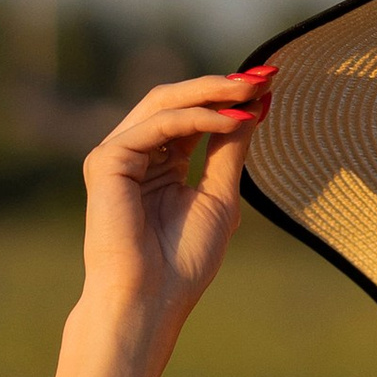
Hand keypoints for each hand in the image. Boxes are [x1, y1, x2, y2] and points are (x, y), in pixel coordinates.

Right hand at [78, 68, 271, 324]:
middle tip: (263, 76)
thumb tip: (257, 103)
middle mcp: (135, 154)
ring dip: (211, 92)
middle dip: (221, 85)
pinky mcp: (107, 161)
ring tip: (251, 91)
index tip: (269, 84)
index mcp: (158, 165)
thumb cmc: (183, 262)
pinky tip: (231, 120)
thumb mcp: (220, 195)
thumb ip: (230, 148)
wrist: (150, 300)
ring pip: (164, 102)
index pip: (192, 117)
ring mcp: (116, 155)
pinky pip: (158, 125)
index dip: (228, 98)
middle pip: (175, 101)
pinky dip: (197, 118)